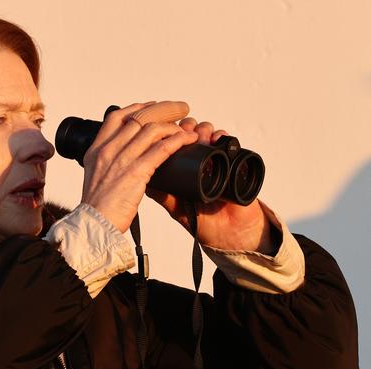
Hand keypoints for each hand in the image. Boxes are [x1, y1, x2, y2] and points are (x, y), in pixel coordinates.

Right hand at [81, 101, 198, 232]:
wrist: (94, 225)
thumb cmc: (98, 208)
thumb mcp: (96, 178)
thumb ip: (108, 164)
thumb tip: (125, 158)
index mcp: (96, 150)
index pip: (116, 117)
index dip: (137, 108)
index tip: (152, 107)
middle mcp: (108, 150)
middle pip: (138, 119)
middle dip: (162, 111)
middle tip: (178, 112)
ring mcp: (121, 160)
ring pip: (152, 130)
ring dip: (173, 126)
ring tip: (186, 128)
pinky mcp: (136, 172)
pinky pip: (162, 149)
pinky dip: (178, 140)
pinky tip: (187, 140)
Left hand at [146, 118, 275, 252]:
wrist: (231, 234)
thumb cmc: (205, 223)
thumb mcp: (178, 208)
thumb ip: (163, 195)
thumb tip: (141, 180)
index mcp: (184, 169)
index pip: (173, 143)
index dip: (169, 134)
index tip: (164, 132)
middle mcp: (200, 161)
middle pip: (190, 133)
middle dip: (186, 127)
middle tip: (183, 132)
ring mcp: (217, 160)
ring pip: (208, 134)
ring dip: (203, 129)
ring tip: (200, 136)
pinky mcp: (234, 163)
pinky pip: (229, 143)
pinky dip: (222, 137)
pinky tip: (217, 138)